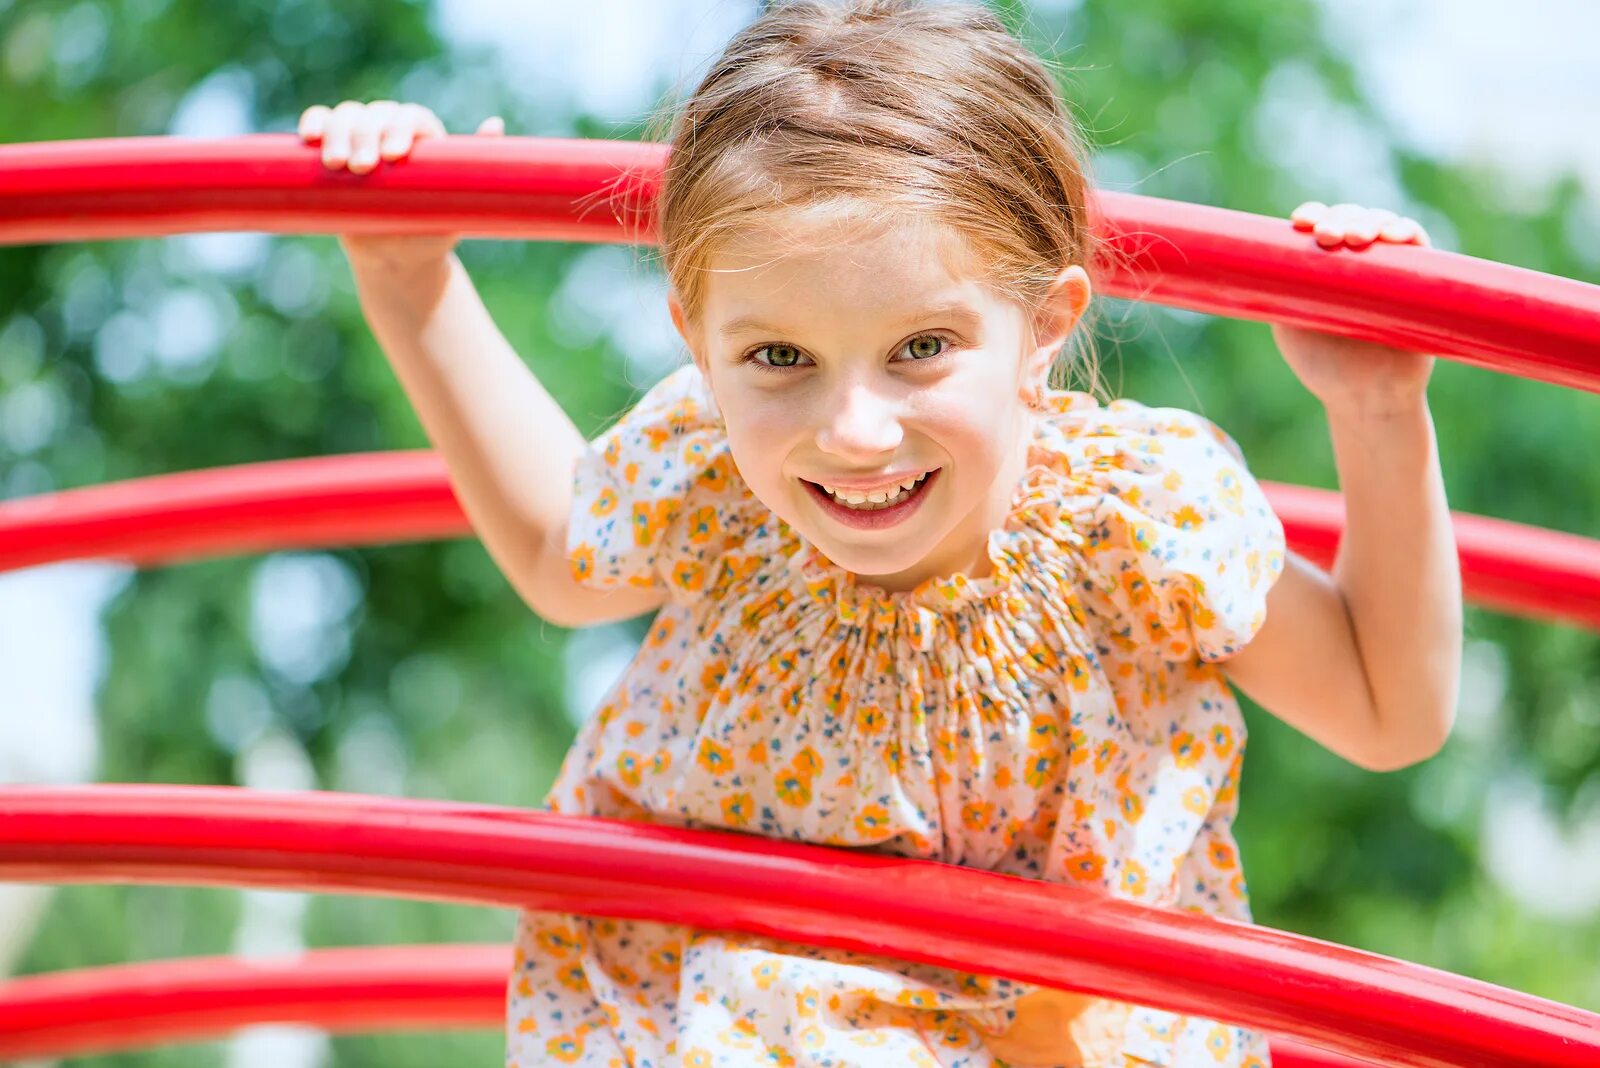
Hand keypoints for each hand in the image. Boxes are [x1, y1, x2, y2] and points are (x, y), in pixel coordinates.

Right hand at [298, 100, 504, 271]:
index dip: (401, 128)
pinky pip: (320, 125)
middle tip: (364, 168)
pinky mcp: (332, 150)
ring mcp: (360, 139)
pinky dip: (314, 123)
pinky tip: (310, 136)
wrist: (398, 258)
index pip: (411, 119)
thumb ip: (476, 168)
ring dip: (338, 133)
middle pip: (376, 114)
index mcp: (423, 138)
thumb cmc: (431, 230)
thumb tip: (495, 124)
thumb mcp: (457, 205)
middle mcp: (390, 131)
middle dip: (366, 135)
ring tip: (337, 164)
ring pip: (346, 116)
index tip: (396, 156)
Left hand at [1272, 202, 1434, 415]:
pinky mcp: (1420, 279)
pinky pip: (1418, 245)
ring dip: (1370, 221)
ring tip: (1360, 238)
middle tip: (1330, 236)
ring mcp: (1389, 269)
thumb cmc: (1324, 367)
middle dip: (1340, 218)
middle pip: (1351, 219)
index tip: (1303, 223)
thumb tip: (1265, 259)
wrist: (1368, 399)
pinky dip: (1408, 232)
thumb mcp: (1290, 328)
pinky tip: (1396, 236)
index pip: (1319, 227)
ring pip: (1383, 225)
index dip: (1313, 216)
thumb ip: (1280, 294)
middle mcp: (1357, 262)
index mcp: (1323, 269)